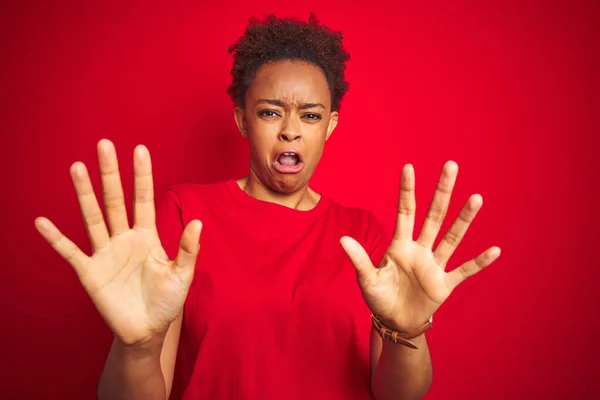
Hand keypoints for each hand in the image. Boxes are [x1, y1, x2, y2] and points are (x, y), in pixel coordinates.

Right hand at [35, 139, 201, 346]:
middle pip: (115, 200)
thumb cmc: (166, 301)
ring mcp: (106, 253)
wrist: (146, 330)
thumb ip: (188, 249)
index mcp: (148, 236)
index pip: (144, 199)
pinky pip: (71, 252)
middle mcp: (124, 238)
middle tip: (104, 144)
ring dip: (85, 194)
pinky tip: (42, 222)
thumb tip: (198, 222)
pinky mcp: (90, 272)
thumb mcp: (182, 275)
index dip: (142, 176)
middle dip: (111, 173)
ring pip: (93, 217)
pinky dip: (56, 239)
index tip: (140, 149)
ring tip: (76, 168)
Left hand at [341, 161, 500, 331]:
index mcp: (400, 245)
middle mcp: (420, 250)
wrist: (394, 321)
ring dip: (464, 219)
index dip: (407, 190)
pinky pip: (465, 271)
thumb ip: (359, 259)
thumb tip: (342, 239)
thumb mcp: (367, 279)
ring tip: (476, 198)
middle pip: (433, 216)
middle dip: (442, 192)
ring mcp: (434, 266)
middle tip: (451, 166)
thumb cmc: (379, 297)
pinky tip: (495, 250)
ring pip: (452, 238)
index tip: (408, 167)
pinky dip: (479, 262)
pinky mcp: (444, 284)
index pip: (405, 211)